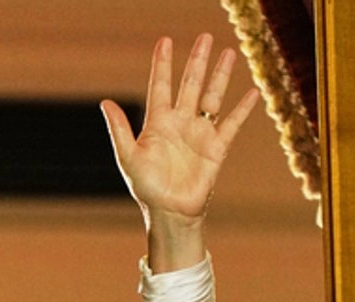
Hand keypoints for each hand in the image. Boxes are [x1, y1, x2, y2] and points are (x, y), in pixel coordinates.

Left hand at [101, 34, 258, 270]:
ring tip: (229, 52)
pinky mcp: (217, 147)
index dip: (162, 64)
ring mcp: (199, 133)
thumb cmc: (146, 187)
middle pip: (190, 85)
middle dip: (196, 61)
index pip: (161, 86)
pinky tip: (251, 93)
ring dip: (220, 76)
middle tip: (204, 37)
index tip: (164, 41)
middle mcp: (180, 123)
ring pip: (212, 97)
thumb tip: (104, 102)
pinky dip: (242, 109)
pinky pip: (232, 123)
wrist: (169, 211)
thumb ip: (119, 129)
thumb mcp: (128, 156)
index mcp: (157, 123)